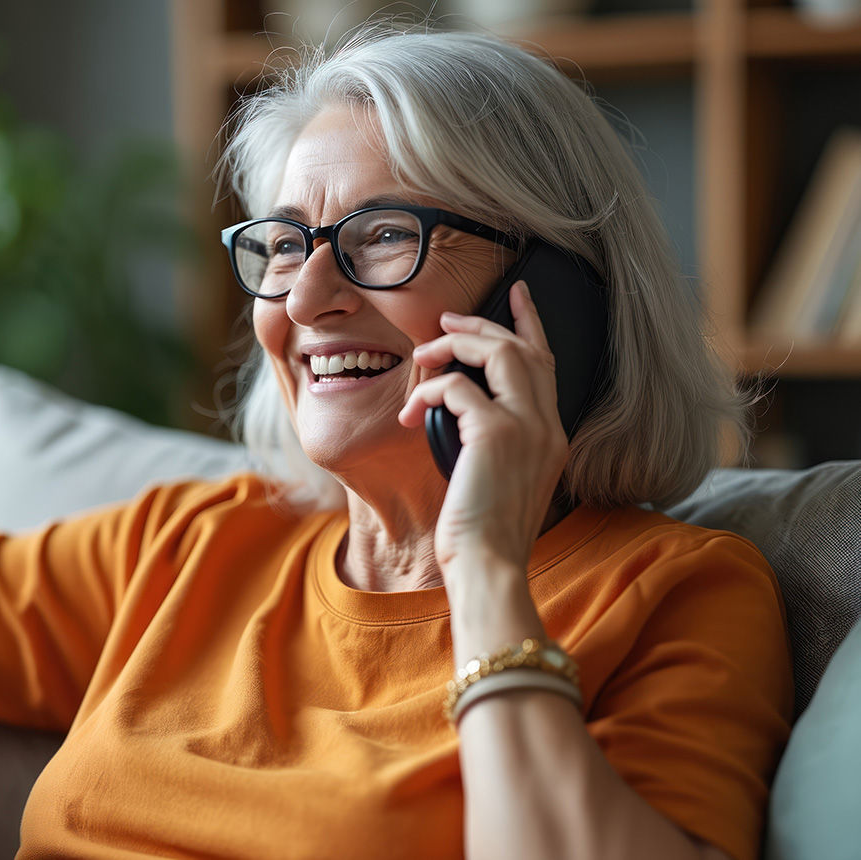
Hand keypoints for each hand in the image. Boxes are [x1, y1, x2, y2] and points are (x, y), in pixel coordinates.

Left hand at [398, 281, 567, 581]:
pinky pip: (456, 387)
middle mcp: (548, 426)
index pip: (547, 364)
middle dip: (481, 325)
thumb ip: (494, 441)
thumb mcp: (500, 480)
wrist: (491, 567)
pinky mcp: (496, 434)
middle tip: (445, 321)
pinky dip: (429, 391)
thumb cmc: (485, 536)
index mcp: (552, 436)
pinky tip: (410, 412)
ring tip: (423, 358)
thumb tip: (459, 408)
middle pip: (522, 348)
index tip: (516, 295)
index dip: (530, 324)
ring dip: (454, 347)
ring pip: (497, 352)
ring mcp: (527, 428)